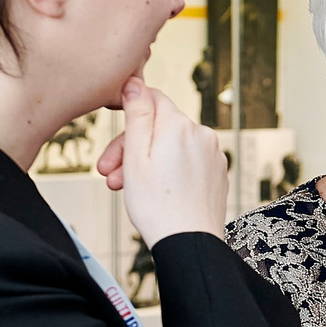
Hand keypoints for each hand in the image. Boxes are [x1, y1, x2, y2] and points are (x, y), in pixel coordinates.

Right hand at [101, 78, 226, 244]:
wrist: (189, 243)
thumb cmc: (158, 207)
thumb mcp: (136, 156)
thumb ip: (136, 115)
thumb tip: (135, 82)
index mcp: (179, 125)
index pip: (152, 97)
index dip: (129, 110)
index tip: (115, 125)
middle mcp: (202, 134)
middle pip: (159, 127)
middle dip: (130, 146)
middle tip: (108, 173)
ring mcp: (213, 154)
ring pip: (171, 147)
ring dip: (146, 162)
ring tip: (124, 187)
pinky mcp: (217, 173)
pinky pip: (187, 162)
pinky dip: (168, 171)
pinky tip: (152, 191)